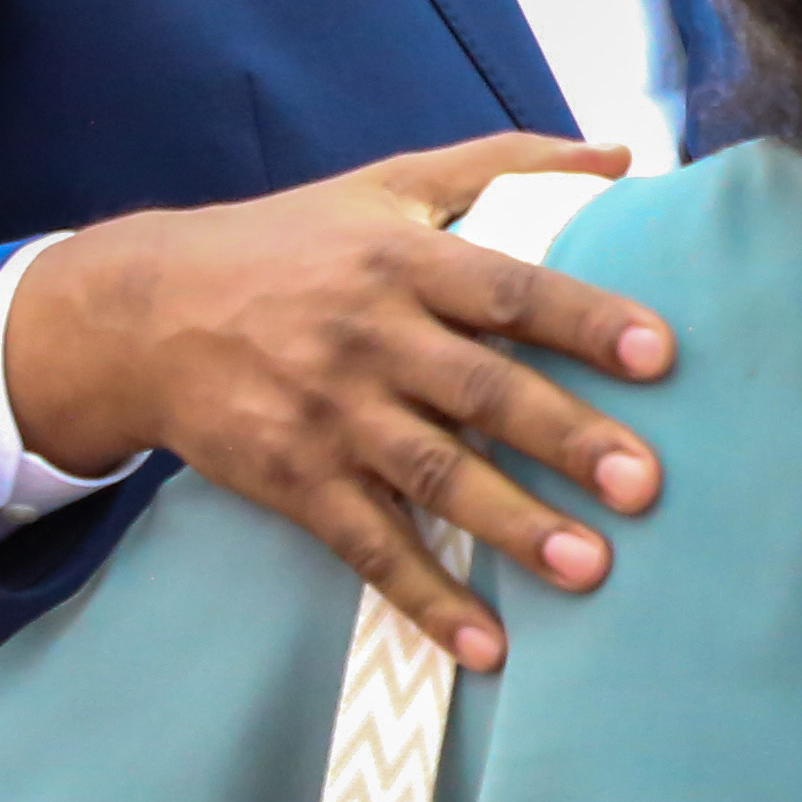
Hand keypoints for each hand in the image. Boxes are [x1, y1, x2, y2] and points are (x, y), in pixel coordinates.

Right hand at [10, 136, 673, 671]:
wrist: (143, 315)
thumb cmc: (290, 246)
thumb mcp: (388, 183)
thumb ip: (505, 163)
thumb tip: (622, 155)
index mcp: (404, 261)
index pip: (509, 288)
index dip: (584, 319)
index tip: (658, 352)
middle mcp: (371, 337)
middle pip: (482, 391)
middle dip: (565, 438)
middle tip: (644, 483)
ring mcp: (330, 415)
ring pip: (433, 476)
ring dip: (511, 525)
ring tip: (588, 568)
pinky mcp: (295, 481)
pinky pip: (370, 547)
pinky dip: (427, 600)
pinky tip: (486, 646)